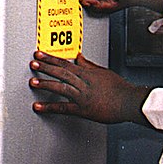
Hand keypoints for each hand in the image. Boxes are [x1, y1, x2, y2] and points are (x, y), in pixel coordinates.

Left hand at [30, 51, 151, 124]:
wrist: (129, 102)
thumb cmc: (121, 89)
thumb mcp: (104, 73)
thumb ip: (89, 65)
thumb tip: (79, 57)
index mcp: (88, 74)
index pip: (66, 63)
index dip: (51, 58)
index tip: (40, 55)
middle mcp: (84, 83)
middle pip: (62, 72)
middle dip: (46, 67)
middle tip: (33, 63)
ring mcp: (83, 96)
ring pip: (61, 87)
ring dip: (46, 84)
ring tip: (33, 81)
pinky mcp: (83, 109)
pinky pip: (64, 107)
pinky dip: (50, 107)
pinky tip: (39, 107)